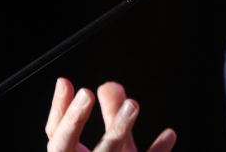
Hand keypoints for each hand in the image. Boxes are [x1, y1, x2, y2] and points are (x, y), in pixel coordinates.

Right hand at [45, 77, 176, 151]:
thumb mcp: (116, 147)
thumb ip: (112, 116)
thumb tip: (109, 85)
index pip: (56, 137)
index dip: (59, 110)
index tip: (67, 82)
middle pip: (66, 149)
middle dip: (75, 122)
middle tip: (87, 92)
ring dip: (118, 130)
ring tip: (133, 103)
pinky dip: (156, 151)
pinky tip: (169, 134)